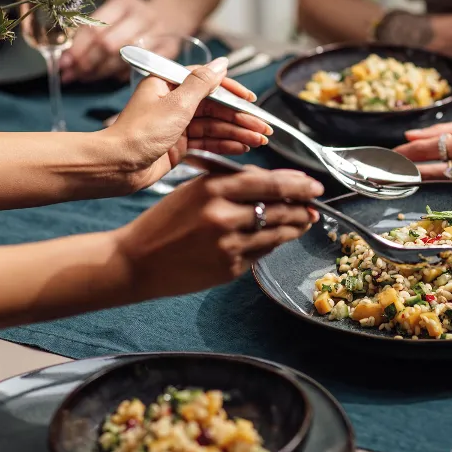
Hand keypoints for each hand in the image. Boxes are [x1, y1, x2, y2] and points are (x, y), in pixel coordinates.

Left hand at [61, 0, 166, 83]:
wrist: (170, 19)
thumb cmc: (132, 21)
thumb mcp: (112, 18)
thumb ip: (89, 36)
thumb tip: (65, 61)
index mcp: (124, 2)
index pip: (95, 27)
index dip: (78, 48)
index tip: (64, 64)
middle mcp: (142, 15)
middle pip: (108, 44)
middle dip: (87, 62)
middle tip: (73, 75)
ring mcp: (158, 33)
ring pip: (123, 58)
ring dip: (101, 71)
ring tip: (86, 77)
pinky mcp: (168, 50)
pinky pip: (138, 68)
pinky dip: (122, 74)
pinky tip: (110, 77)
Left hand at [104, 57, 271, 190]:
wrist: (117, 166)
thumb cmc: (139, 133)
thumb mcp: (176, 103)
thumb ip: (202, 83)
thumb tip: (221, 62)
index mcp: (169, 84)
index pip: (209, 83)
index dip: (233, 93)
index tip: (251, 101)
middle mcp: (173, 102)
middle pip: (216, 107)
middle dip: (240, 118)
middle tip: (263, 128)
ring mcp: (177, 124)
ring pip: (215, 126)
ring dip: (237, 133)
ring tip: (258, 140)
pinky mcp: (179, 145)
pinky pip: (208, 141)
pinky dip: (225, 144)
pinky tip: (242, 147)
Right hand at [116, 167, 323, 298]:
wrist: (136, 261)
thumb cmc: (165, 222)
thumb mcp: (194, 190)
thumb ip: (231, 184)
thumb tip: (272, 183)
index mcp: (214, 189)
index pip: (269, 182)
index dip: (297, 184)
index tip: (313, 185)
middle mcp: (224, 216)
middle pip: (280, 208)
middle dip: (303, 207)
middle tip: (315, 206)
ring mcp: (229, 245)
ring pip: (276, 233)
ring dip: (295, 227)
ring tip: (304, 221)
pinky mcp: (230, 269)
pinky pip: (262, 253)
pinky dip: (272, 244)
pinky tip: (276, 238)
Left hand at [394, 120, 451, 198]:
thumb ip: (444, 131)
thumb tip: (409, 135)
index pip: (427, 148)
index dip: (404, 154)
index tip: (388, 157)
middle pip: (427, 173)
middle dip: (401, 175)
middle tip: (381, 177)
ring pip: (439, 192)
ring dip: (415, 191)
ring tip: (395, 191)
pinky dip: (438, 203)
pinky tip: (424, 203)